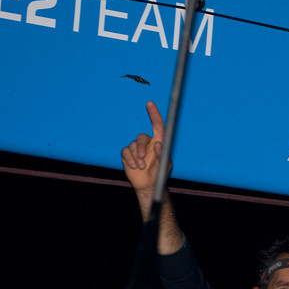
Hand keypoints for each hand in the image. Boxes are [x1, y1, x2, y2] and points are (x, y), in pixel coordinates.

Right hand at [120, 101, 165, 217]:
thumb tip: (158, 143)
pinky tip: (134, 167)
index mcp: (159, 143)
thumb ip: (162, 154)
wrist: (148, 185)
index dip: (154, 114)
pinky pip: (125, 151)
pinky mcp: (128, 154)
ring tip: (140, 167)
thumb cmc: (159, 175)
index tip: (150, 103)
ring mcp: (137, 149)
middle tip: (143, 160)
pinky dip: (129, 159)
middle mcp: (148, 143)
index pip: (157, 126)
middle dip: (140, 148)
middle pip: (141, 137)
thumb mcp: (163, 166)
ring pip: (132, 145)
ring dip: (135, 157)